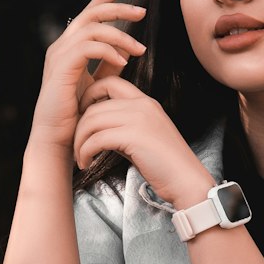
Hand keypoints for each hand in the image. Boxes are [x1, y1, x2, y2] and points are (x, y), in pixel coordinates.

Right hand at [28, 0, 146, 153]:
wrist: (57, 139)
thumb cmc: (76, 116)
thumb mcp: (97, 84)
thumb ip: (109, 66)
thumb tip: (127, 52)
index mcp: (69, 47)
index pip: (88, 13)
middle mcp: (62, 46)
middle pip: (91, 13)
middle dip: (118, 8)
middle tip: (142, 12)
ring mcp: (59, 55)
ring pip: (93, 28)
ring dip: (120, 35)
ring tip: (139, 49)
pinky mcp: (61, 67)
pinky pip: (88, 47)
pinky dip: (108, 50)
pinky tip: (124, 60)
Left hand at [73, 78, 213, 209]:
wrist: (186, 181)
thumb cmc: (164, 165)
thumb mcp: (143, 137)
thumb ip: (123, 127)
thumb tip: (97, 131)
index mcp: (145, 102)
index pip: (110, 83)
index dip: (90, 96)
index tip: (83, 118)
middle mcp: (142, 105)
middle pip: (95, 105)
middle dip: (79, 127)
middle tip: (77, 145)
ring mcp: (139, 119)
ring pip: (92, 121)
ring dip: (80, 141)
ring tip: (81, 158)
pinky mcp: (134, 137)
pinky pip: (97, 139)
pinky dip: (85, 152)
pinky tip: (87, 162)